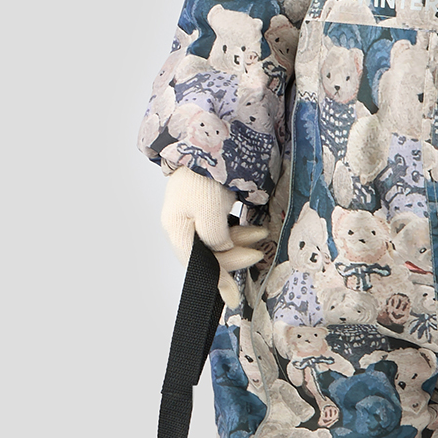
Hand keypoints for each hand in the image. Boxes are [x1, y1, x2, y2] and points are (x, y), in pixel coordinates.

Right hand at [160, 169, 266, 303]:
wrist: (208, 140)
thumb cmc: (204, 176)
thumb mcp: (211, 213)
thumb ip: (217, 239)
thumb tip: (223, 251)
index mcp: (178, 229)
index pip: (197, 265)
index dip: (217, 281)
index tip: (233, 297)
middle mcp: (183, 225)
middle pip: (209, 254)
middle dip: (235, 256)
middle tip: (257, 254)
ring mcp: (194, 215)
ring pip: (218, 241)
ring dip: (240, 242)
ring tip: (260, 233)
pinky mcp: (207, 206)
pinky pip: (223, 228)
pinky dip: (238, 231)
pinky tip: (251, 227)